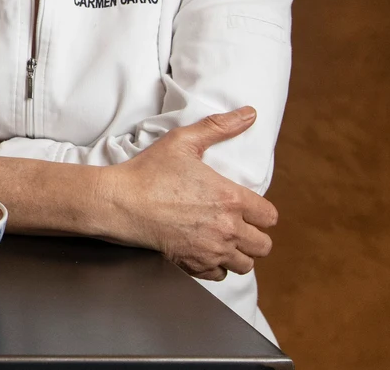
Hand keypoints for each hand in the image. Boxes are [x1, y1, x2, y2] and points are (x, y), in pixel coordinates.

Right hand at [100, 108, 278, 280]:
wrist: (119, 202)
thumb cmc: (148, 171)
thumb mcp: (183, 142)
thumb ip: (219, 126)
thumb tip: (249, 114)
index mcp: (231, 199)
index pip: (270, 217)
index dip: (262, 212)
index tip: (249, 209)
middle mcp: (227, 228)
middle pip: (264, 245)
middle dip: (254, 236)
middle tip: (238, 227)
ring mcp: (211, 250)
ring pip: (246, 265)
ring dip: (238, 254)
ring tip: (224, 242)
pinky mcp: (194, 265)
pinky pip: (220, 275)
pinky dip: (216, 266)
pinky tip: (204, 251)